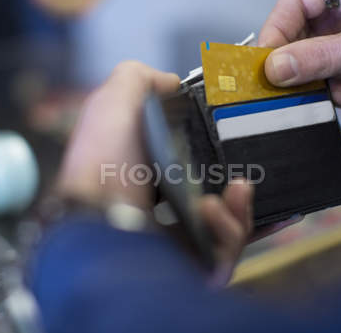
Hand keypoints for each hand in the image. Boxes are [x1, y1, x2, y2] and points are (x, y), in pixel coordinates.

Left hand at [56, 61, 253, 281]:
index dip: (224, 144)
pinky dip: (230, 227)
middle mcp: (172, 202)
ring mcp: (186, 234)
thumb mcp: (113, 102)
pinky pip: (230, 248)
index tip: (240, 131)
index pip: (203, 157)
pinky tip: (211, 210)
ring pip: (235, 221)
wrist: (97, 220)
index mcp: (157, 167)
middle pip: (226, 190)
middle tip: (243, 169)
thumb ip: (140, 78)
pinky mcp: (196, 261)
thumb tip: (172, 81)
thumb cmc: (102, 164)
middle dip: (242, 179)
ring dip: (240, 205)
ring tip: (235, 189)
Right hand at [259, 0, 340, 107]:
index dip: (277, 27)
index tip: (263, 57)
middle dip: (295, 56)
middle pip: (305, 25)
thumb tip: (278, 66)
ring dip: (315, 75)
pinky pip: (334, 65)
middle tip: (282, 80)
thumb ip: (323, 57)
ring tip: (318, 92)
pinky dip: (331, 83)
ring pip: (317, 49)